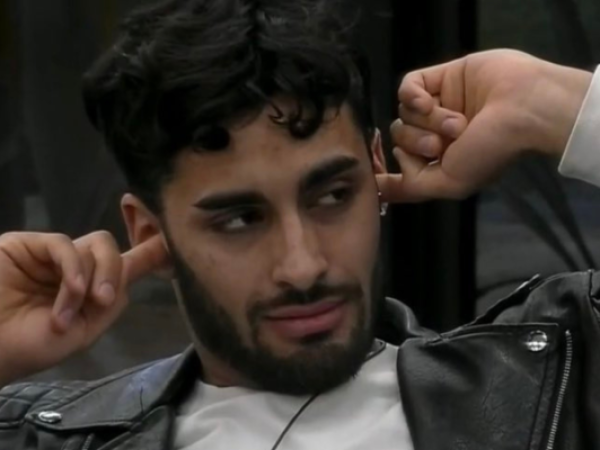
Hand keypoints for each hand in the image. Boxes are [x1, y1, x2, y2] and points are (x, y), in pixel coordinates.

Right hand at [0, 231, 166, 385]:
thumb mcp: (83, 332)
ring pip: (95, 246)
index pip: (126, 263)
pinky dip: (73, 270)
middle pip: (113, 249)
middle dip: (115, 271)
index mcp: (90, 289)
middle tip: (101, 300)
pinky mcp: (28, 245)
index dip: (149, 250)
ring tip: (66, 314)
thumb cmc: (30, 346)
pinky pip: (66, 245)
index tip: (170, 240)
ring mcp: (52, 255)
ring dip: (88, 281)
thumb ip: (110, 303)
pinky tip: (71, 292)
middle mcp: (74, 268)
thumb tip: (127, 274)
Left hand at [378, 49, 592, 201]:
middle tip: (444, 143)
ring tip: (458, 123)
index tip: (394, 165)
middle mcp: (437, 131)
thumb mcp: (449, 184)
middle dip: (417, 142)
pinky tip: (426, 100)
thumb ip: (410, 188)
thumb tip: (378, 190)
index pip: (401, 160)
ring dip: (428, 121)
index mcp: (440, 158)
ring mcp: (439, 103)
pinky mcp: (441, 76)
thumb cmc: (490, 151)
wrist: (524, 109)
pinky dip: (411, 95)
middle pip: (400, 136)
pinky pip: (407, 85)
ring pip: (404, 112)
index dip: (393, 163)